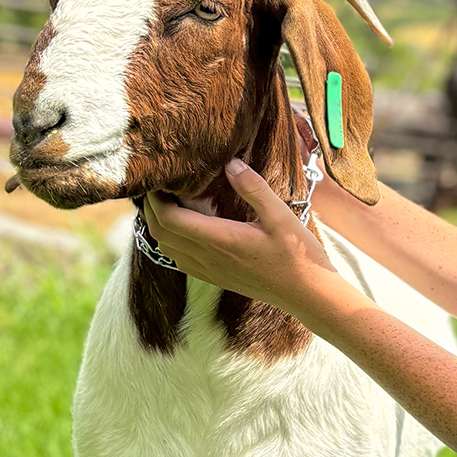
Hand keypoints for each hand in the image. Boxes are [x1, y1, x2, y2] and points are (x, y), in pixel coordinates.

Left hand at [142, 159, 339, 309]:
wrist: (306, 293)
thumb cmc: (297, 255)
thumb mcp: (280, 216)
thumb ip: (254, 188)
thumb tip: (231, 163)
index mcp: (220, 240)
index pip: (169, 220)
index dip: (155, 200)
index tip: (156, 180)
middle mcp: (208, 258)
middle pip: (160, 234)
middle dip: (150, 210)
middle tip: (155, 186)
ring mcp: (210, 271)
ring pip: (166, 249)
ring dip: (158, 226)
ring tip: (165, 203)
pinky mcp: (215, 278)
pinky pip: (180, 260)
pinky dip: (171, 242)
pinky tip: (184, 229)